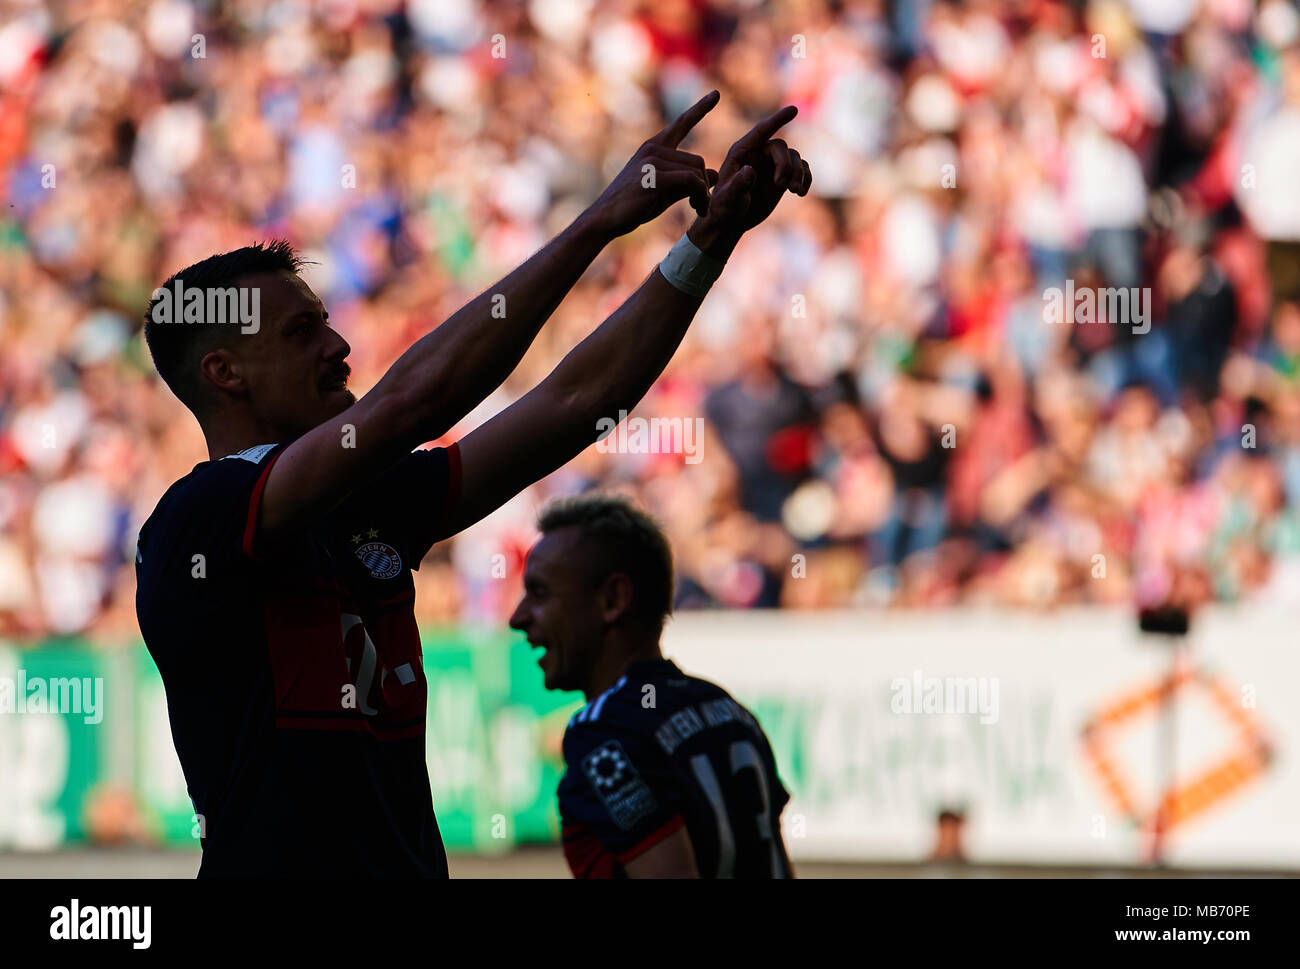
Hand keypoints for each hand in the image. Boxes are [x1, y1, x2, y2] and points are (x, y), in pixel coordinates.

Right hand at [585, 91, 720, 238]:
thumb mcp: (665, 191)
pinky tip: (696, 209)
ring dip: (703, 193)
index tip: (716, 94)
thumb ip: (689, 181)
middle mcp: (653, 149)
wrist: (605, 219)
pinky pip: (691, 181)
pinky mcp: (655, 176)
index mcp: (653, 148)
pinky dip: (699, 196)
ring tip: (699, 209)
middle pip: (697, 161)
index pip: (681, 124)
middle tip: (702, 205)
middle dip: (704, 186)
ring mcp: (652, 160)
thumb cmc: (633, 207)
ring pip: (696, 171)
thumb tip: (715, 174)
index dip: (700, 109)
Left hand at [693, 105, 810, 242]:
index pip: (761, 131)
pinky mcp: (783, 175)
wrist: (731, 221)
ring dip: (799, 173)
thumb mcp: (728, 199)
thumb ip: (738, 185)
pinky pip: (803, 168)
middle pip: (781, 148)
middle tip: (782, 186)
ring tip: (796, 191)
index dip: (777, 119)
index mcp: (742, 151)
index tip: (794, 110)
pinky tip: (801, 192)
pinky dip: (806, 178)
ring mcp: (772, 164)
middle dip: (786, 166)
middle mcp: (759, 153)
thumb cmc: (724, 208)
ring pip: (795, 157)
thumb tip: (750, 170)